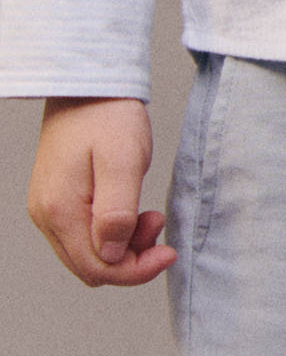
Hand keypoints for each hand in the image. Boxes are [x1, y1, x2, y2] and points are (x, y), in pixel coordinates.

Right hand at [28, 97, 175, 286]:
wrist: (88, 85)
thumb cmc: (107, 115)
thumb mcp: (123, 161)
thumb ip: (117, 212)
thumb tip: (114, 254)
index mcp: (60, 210)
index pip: (97, 268)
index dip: (136, 270)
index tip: (168, 252)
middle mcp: (47, 216)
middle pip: (91, 267)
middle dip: (131, 258)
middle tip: (157, 223)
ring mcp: (49, 209)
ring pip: (88, 253)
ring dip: (124, 245)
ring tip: (148, 214)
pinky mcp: (58, 200)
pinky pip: (85, 234)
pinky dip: (113, 231)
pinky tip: (131, 209)